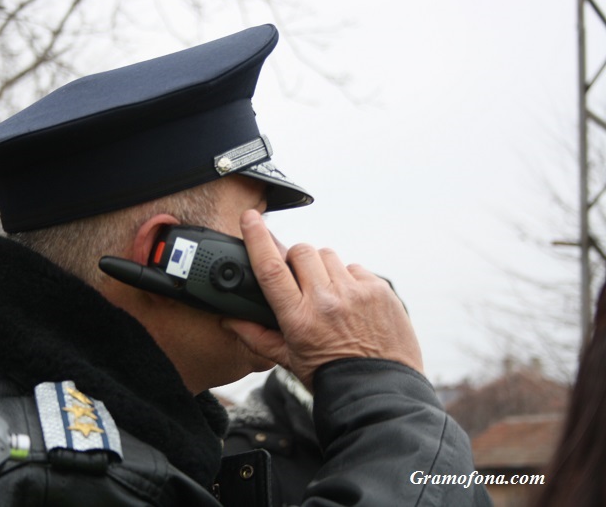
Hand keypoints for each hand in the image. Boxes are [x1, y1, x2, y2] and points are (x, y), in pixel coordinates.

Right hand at [223, 210, 422, 389]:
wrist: (378, 390)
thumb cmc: (330, 376)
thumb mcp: (288, 360)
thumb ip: (256, 336)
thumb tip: (229, 320)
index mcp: (298, 318)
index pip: (271, 268)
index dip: (258, 238)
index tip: (251, 218)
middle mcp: (326, 301)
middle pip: (301, 252)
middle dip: (296, 260)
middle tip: (301, 283)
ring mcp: (356, 293)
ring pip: (328, 255)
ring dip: (322, 268)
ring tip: (328, 294)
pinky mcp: (379, 290)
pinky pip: (355, 268)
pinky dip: (349, 279)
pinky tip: (351, 302)